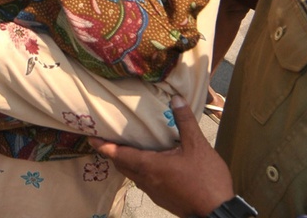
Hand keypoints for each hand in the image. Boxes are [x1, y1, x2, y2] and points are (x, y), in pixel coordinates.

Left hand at [89, 97, 233, 216]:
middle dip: (112, 152)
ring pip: (132, 175)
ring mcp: (153, 192)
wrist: (216, 212)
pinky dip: (140, 171)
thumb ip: (185, 121)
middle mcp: (146, 180)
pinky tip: (151, 164)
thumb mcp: (197, 145)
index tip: (90, 138)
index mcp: (149, 166)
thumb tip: (176, 99)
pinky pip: (144, 182)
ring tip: (126, 148)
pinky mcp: (162, 199)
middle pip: (122, 165)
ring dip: (126, 162)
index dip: (103, 146)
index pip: (118, 154)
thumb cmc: (206, 180)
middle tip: (106, 139)